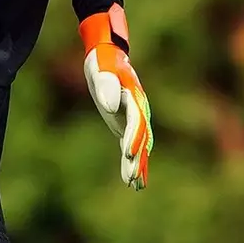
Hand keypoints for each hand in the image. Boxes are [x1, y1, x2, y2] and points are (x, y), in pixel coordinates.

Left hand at [79, 6, 152, 190]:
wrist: (106, 56)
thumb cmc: (103, 62)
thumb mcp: (101, 70)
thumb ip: (107, 86)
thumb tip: (112, 106)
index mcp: (135, 98)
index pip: (137, 122)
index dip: (134, 138)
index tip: (128, 153)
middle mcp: (139, 111)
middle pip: (142, 139)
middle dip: (138, 160)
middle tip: (132, 180)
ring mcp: (134, 119)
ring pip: (139, 146)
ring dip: (137, 165)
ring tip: (135, 186)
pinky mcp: (125, 124)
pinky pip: (131, 146)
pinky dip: (131, 162)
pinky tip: (131, 179)